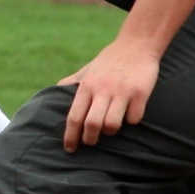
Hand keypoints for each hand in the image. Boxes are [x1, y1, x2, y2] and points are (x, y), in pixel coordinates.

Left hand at [58, 35, 162, 150]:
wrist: (137, 44)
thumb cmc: (110, 60)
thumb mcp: (87, 70)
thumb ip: (72, 83)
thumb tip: (54, 92)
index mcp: (87, 86)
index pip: (74, 116)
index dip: (70, 136)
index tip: (69, 149)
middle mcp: (102, 89)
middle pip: (92, 124)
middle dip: (90, 139)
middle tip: (91, 142)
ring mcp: (122, 91)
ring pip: (112, 124)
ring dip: (110, 131)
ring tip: (110, 128)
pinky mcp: (140, 93)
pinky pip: (134, 118)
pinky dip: (131, 121)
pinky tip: (130, 115)